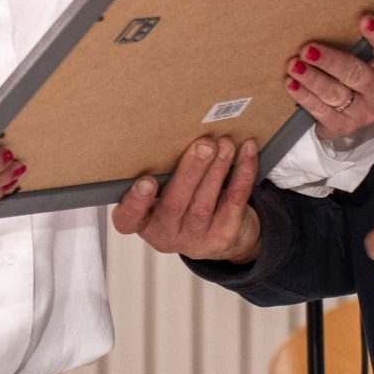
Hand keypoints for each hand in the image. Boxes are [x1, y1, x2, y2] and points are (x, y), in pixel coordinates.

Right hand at [111, 137, 260, 262]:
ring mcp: (195, 237)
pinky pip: (234, 200)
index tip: (147, 180)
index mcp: (144, 221)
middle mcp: (166, 233)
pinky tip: (245, 152)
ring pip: (205, 202)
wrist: (218, 240)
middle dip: (190, 171)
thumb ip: (162, 174)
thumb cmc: (184, 205)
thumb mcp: (163, 196)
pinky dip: (241, 173)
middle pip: (174, 203)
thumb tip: (175, 133)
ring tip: (224, 144)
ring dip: (217, 168)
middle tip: (203, 145)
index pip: (128, 218)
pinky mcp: (223, 235)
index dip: (136, 201)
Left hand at [285, 16, 373, 143]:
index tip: (364, 20)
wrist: (355, 113)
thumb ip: (358, 41)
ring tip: (294, 66)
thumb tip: (327, 13)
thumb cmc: (358, 73)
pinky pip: (321, 110)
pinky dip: (304, 97)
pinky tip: (292, 84)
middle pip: (356, 74)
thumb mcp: (368, 57)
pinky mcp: (344, 126)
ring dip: (312, 79)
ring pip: (335, 93)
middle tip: (308, 49)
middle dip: (330, 61)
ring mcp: (365, 112)